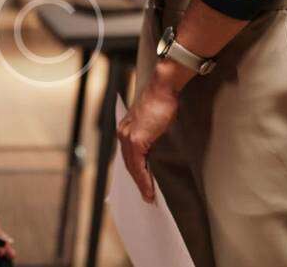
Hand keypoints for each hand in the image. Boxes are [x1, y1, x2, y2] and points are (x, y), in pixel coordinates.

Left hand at [117, 62, 183, 202]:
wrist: (163, 88)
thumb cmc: (162, 100)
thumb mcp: (153, 120)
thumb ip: (150, 134)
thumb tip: (156, 147)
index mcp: (126, 128)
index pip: (128, 155)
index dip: (134, 171)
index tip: (140, 183)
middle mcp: (123, 133)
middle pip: (128, 163)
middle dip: (136, 181)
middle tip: (145, 196)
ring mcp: (128, 136)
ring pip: (132, 168)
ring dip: (140, 185)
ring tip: (148, 197)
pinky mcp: (136, 140)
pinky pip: (139, 166)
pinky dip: (143, 180)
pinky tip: (149, 190)